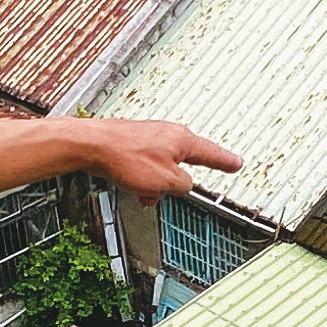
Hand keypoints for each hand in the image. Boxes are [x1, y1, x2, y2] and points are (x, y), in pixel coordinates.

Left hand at [74, 119, 244, 200]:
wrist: (91, 145)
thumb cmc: (125, 157)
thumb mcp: (166, 182)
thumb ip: (184, 186)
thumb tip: (184, 185)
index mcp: (182, 140)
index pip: (212, 153)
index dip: (225, 162)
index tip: (235, 163)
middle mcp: (168, 133)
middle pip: (183, 162)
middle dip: (176, 182)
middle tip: (171, 191)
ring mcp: (149, 136)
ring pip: (162, 167)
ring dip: (156, 183)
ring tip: (143, 193)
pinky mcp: (131, 142)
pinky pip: (145, 165)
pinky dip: (142, 178)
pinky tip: (132, 186)